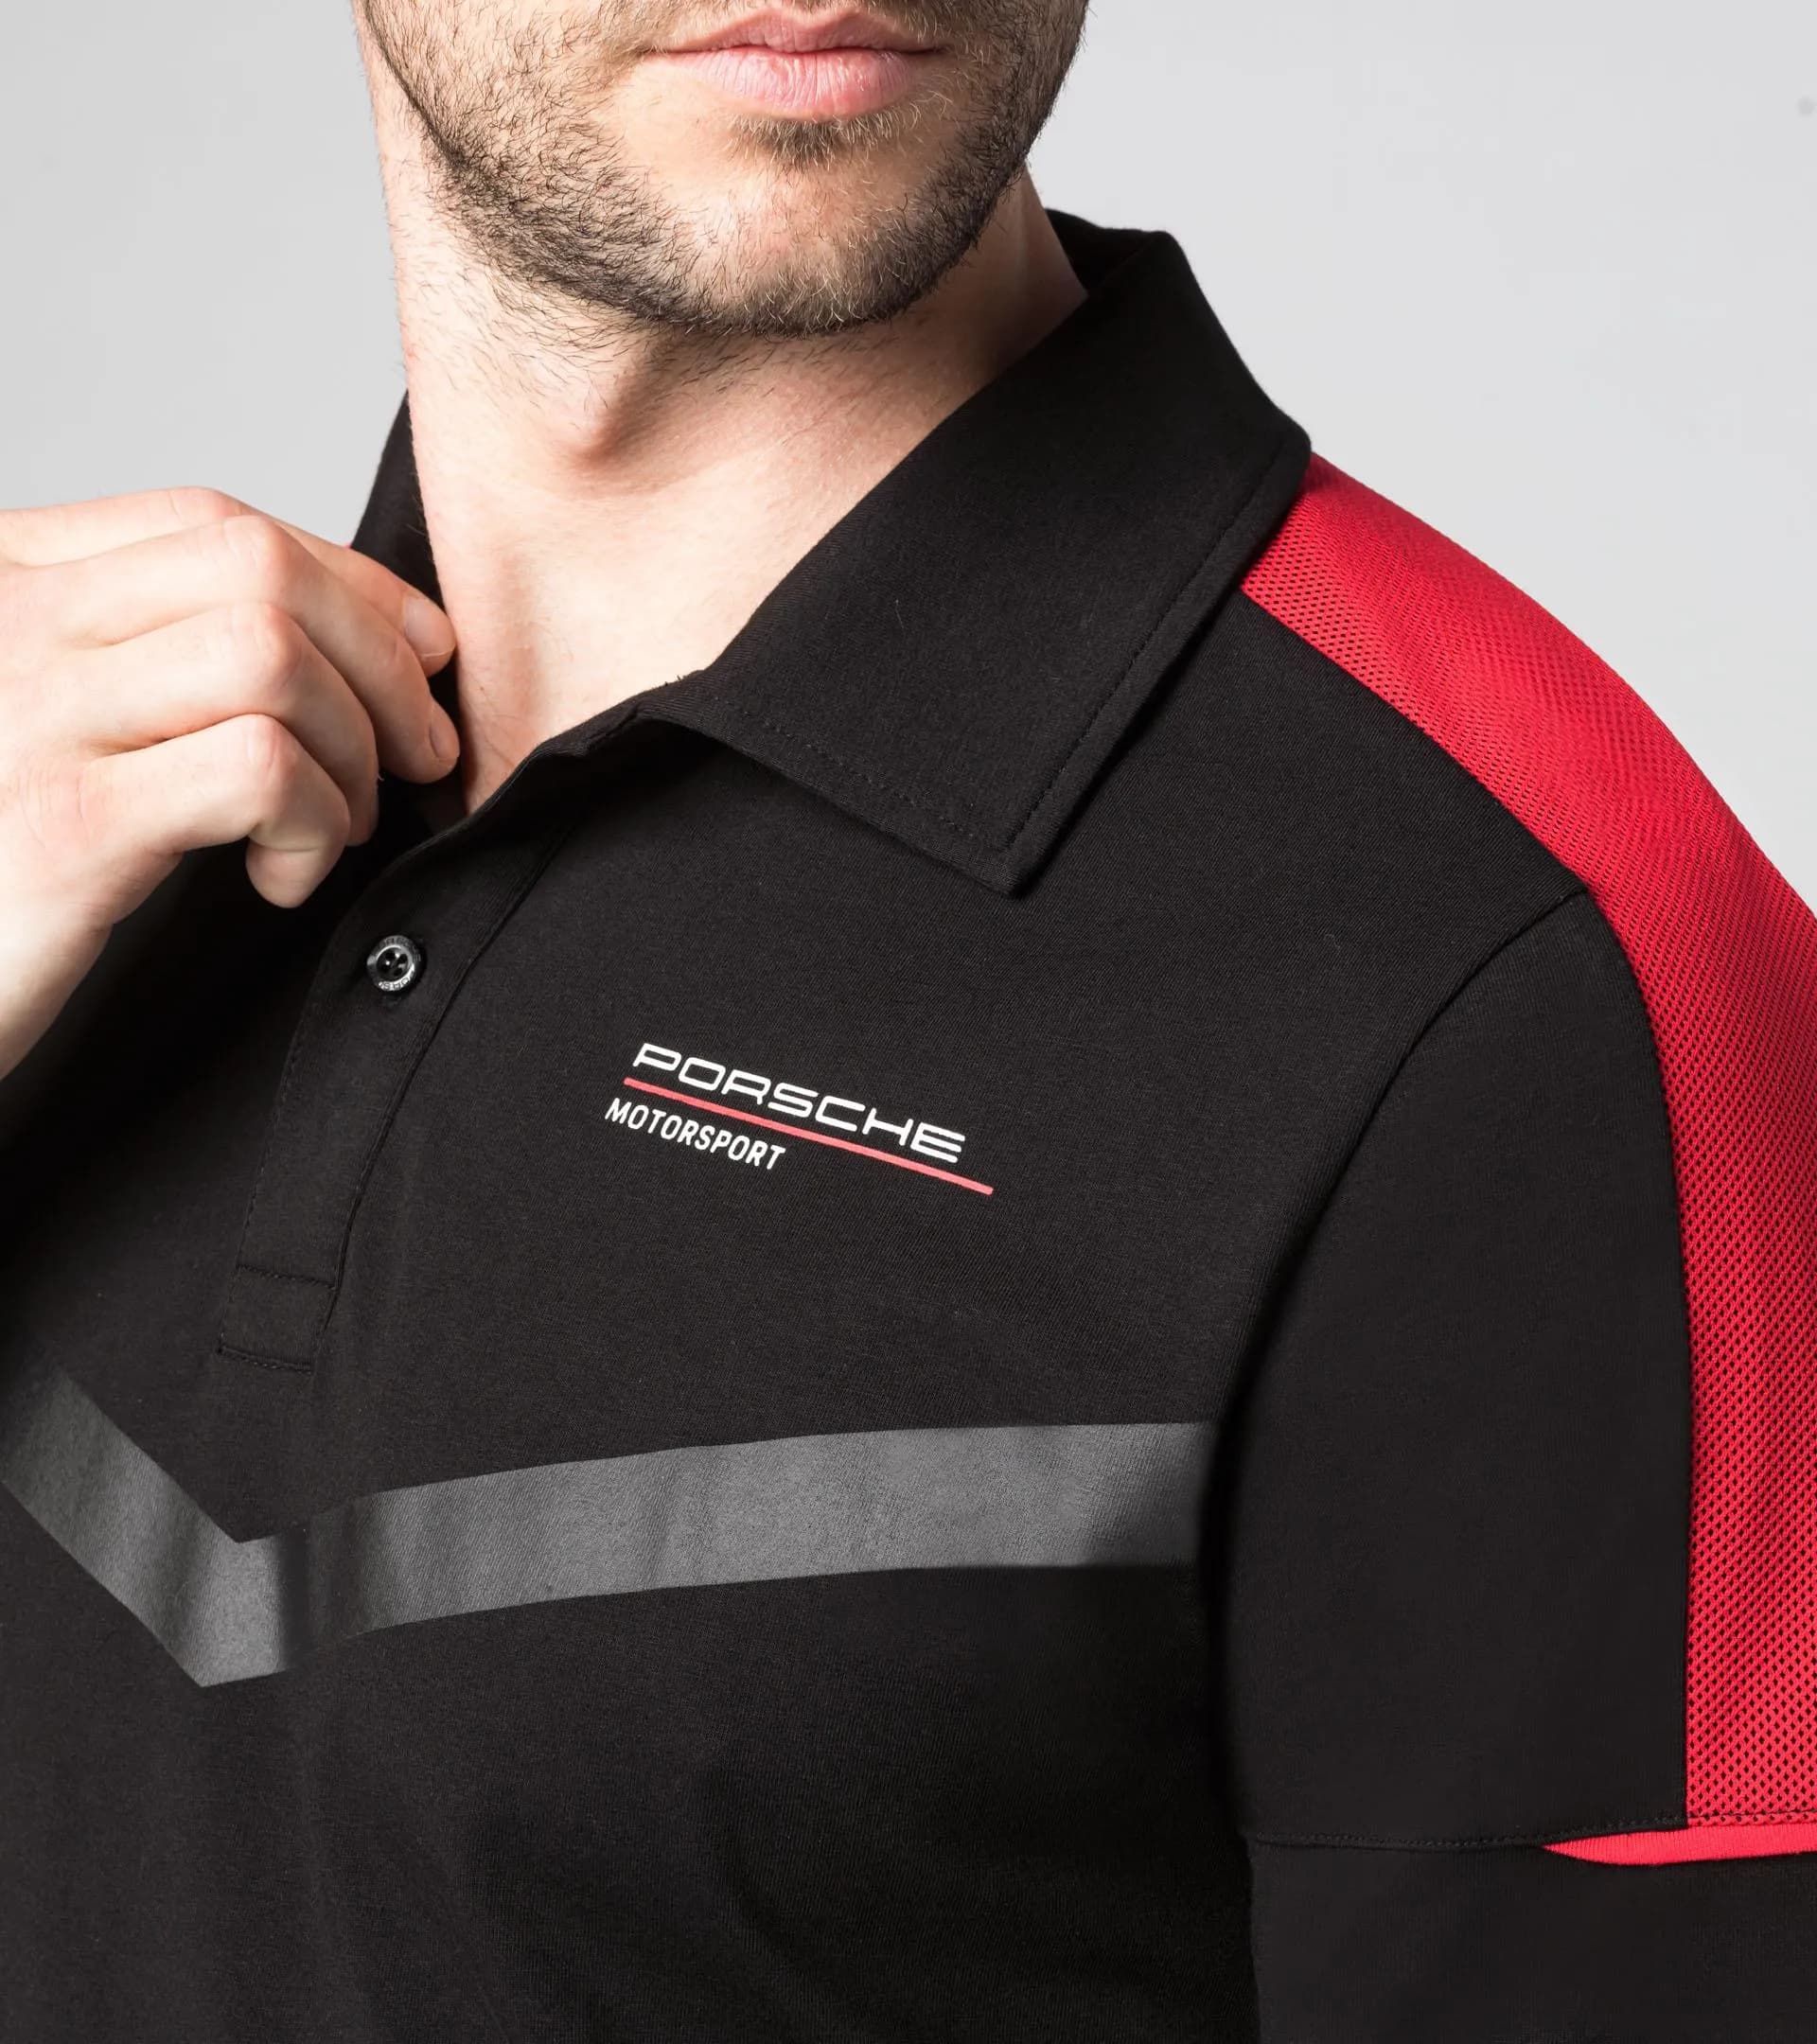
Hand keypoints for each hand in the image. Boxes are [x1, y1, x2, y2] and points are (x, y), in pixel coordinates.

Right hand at [0, 485, 458, 1083]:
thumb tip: (365, 635)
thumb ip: (164, 659)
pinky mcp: (68, 823)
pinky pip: (258, 768)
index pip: (218, 525)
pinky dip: (312, 824)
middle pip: (261, 571)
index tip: (424, 656)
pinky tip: (280, 877)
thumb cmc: (4, 868)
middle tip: (415, 754)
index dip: (354, 585)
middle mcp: (14, 622)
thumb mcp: (69, 727)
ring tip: (336, 825)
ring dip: (350, 749)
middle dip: (381, 664)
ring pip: (271, 656)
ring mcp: (35, 713)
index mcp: (14, 580)